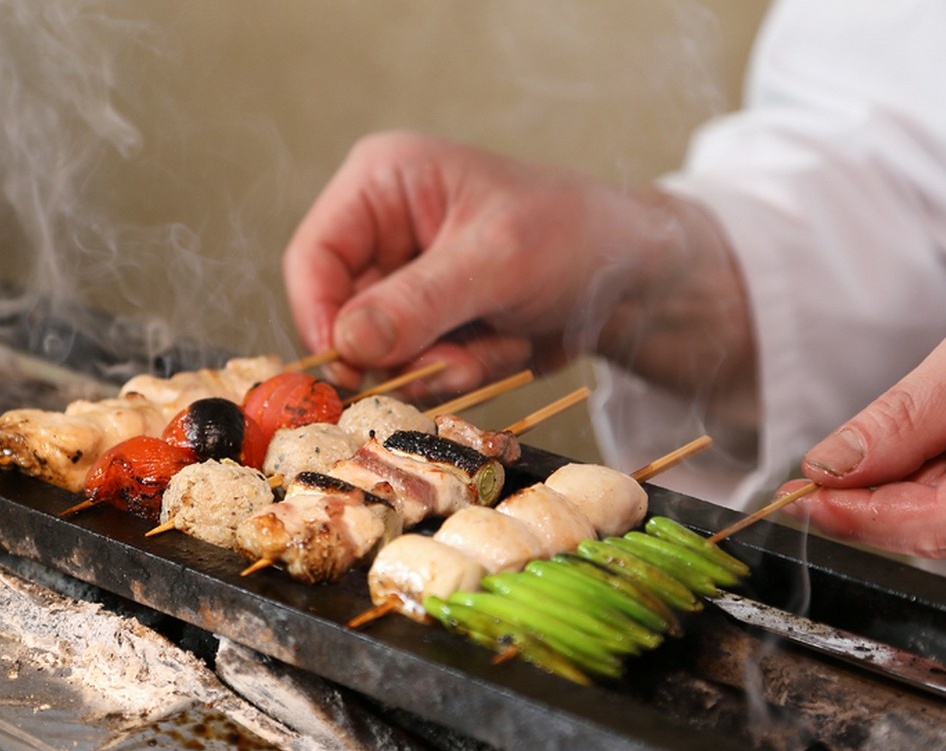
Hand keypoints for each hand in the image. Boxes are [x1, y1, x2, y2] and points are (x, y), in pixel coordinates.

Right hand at [282, 130, 754, 408]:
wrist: (631, 276)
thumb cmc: (573, 236)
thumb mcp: (496, 261)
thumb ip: (419, 302)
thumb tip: (348, 344)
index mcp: (384, 184)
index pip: (315, 257)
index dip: (322, 317)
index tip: (354, 369)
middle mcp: (385, 231)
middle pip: (346, 315)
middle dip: (406, 351)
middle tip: (459, 362)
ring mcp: (408, 281)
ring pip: (385, 353)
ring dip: (443, 364)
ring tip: (499, 343)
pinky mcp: (432, 321)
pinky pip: (420, 368)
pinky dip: (464, 370)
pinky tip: (506, 344)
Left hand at [780, 324, 945, 558]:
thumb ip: (905, 419)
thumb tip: (831, 465)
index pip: (931, 528)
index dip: (856, 519)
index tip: (796, 499)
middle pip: (936, 527)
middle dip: (867, 504)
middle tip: (805, 488)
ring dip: (895, 490)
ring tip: (856, 463)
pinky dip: (929, 476)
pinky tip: (908, 453)